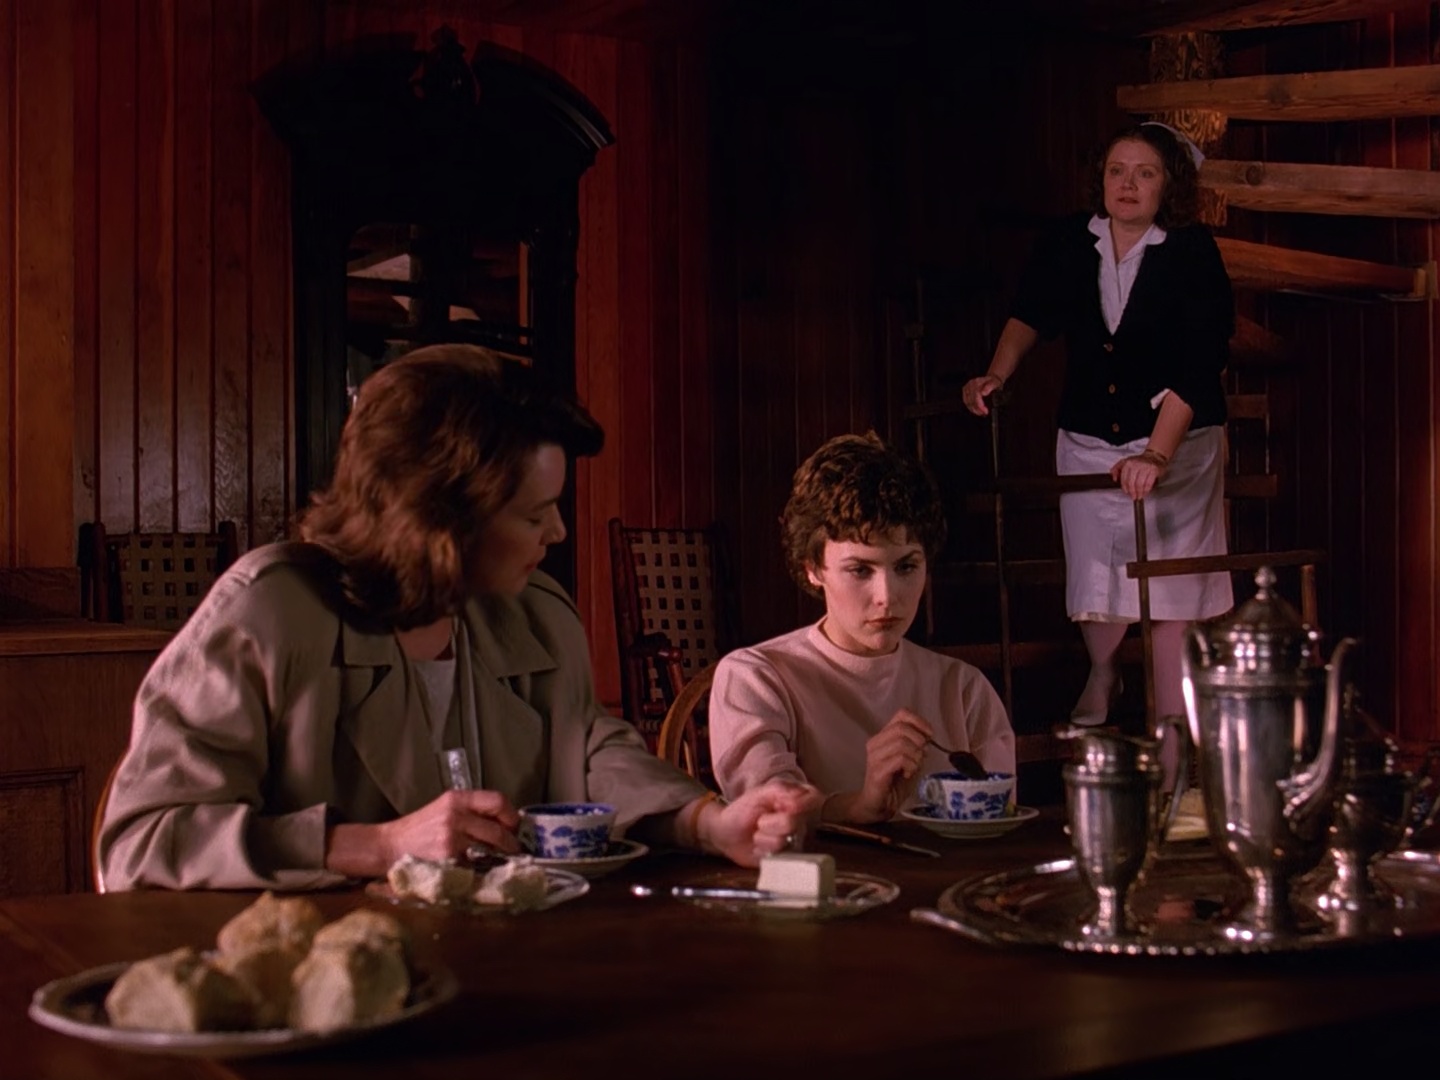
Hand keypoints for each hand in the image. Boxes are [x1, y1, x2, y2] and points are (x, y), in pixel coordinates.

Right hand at [376, 789, 521, 866]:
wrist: (388, 846)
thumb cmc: (418, 830)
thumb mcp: (443, 809)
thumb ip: (470, 812)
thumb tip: (503, 823)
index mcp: (457, 799)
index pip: (497, 801)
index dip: (511, 816)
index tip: (515, 826)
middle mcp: (456, 815)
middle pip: (498, 829)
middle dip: (511, 843)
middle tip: (515, 850)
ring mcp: (452, 838)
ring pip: (489, 849)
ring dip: (499, 857)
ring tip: (502, 861)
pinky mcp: (447, 859)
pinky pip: (474, 864)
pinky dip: (481, 868)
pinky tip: (480, 870)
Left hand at [696, 780, 823, 867]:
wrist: (726, 832)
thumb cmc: (743, 809)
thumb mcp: (760, 793)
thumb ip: (781, 790)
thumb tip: (799, 799)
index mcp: (795, 801)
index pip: (815, 798)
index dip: (802, 803)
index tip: (783, 804)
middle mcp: (798, 821)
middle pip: (795, 822)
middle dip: (770, 821)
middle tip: (760, 821)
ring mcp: (792, 840)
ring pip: (784, 840)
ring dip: (763, 837)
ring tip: (757, 834)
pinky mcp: (784, 857)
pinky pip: (777, 855)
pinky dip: (761, 849)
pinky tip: (757, 846)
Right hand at [829, 709, 932, 823]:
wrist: (878, 805)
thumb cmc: (894, 783)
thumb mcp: (910, 760)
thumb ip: (917, 747)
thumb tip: (928, 738)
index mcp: (883, 736)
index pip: (901, 714)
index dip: (919, 722)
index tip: (929, 735)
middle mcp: (875, 743)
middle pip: (902, 728)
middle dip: (919, 741)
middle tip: (922, 756)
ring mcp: (874, 757)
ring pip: (902, 743)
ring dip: (916, 756)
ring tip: (914, 767)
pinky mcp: (877, 771)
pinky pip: (900, 759)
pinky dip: (910, 766)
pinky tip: (907, 774)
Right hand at [961, 375, 1004, 416]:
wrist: (991, 379)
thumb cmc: (993, 381)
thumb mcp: (995, 383)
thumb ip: (989, 387)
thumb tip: (983, 393)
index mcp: (976, 382)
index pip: (975, 395)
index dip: (979, 404)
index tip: (985, 410)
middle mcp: (970, 385)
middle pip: (971, 400)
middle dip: (978, 409)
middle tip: (984, 413)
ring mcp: (967, 388)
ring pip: (967, 402)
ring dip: (974, 410)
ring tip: (981, 413)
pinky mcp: (965, 392)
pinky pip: (966, 402)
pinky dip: (971, 408)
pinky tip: (976, 411)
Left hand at [1110, 449, 1167, 499]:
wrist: (1154, 456)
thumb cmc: (1139, 461)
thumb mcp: (1125, 462)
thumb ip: (1116, 469)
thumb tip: (1114, 478)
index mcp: (1128, 463)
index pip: (1124, 478)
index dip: (1125, 487)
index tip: (1126, 492)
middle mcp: (1136, 464)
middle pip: (1132, 482)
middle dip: (1132, 492)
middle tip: (1133, 496)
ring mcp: (1145, 467)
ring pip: (1140, 484)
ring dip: (1139, 492)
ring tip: (1139, 496)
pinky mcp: (1154, 470)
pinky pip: (1148, 483)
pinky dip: (1146, 490)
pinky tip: (1145, 492)